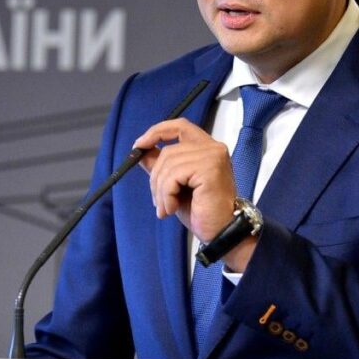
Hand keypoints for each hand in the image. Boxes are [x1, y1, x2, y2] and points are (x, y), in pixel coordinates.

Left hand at [133, 118, 234, 242]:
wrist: (219, 231)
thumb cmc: (200, 210)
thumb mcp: (174, 184)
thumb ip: (161, 165)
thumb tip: (141, 151)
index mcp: (207, 148)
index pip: (180, 126)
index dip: (157, 131)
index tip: (139, 145)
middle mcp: (213, 147)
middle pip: (169, 150)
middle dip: (156, 177)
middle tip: (158, 201)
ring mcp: (213, 156)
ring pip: (169, 164)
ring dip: (160, 190)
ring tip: (165, 208)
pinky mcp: (210, 168)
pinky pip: (174, 175)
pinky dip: (167, 194)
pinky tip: (171, 208)